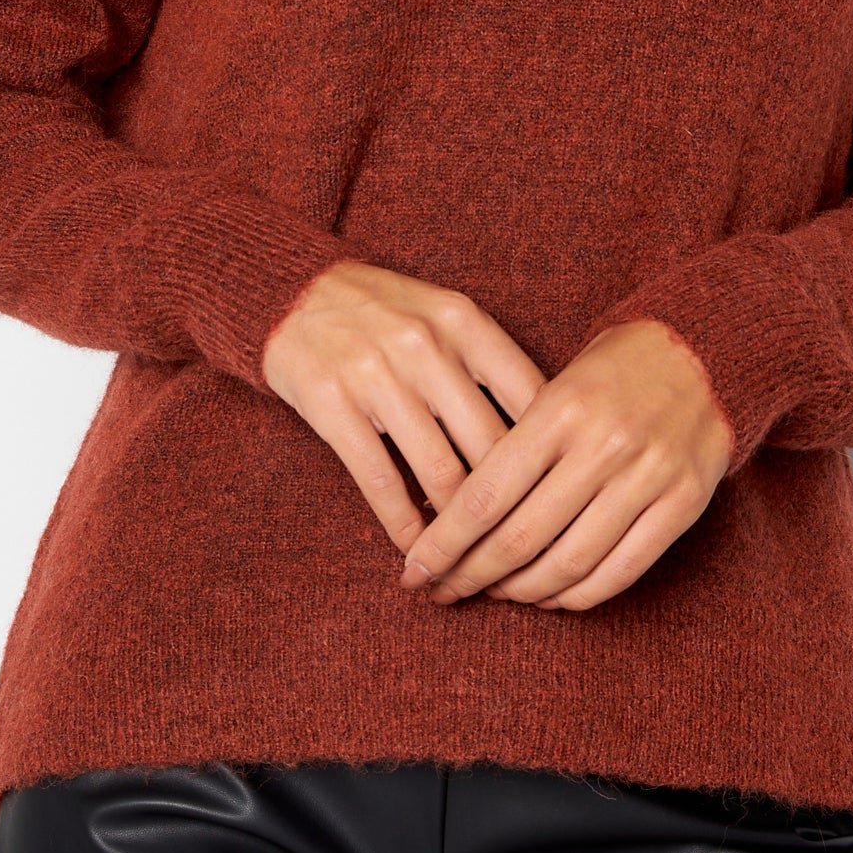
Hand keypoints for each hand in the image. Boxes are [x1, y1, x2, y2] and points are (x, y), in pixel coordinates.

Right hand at [261, 260, 547, 557]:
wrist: (291, 291)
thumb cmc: (384, 313)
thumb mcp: (445, 316)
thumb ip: (492, 365)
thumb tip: (547, 441)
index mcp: (464, 322)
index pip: (532, 400)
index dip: (552, 458)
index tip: (561, 501)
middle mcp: (427, 345)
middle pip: (491, 447)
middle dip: (512, 509)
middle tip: (523, 551)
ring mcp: (377, 374)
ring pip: (440, 473)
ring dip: (459, 530)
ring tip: (473, 560)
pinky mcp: (332, 404)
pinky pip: (381, 481)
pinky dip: (404, 526)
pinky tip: (418, 550)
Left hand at [397, 319, 734, 611]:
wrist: (708, 348)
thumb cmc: (616, 367)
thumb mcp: (557, 383)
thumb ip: (515, 443)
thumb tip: (454, 516)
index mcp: (561, 408)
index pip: (486, 495)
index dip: (444, 544)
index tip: (415, 570)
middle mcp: (605, 445)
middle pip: (521, 537)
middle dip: (472, 575)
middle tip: (444, 590)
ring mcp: (648, 477)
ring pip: (569, 563)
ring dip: (522, 591)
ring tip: (496, 593)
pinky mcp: (683, 503)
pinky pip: (621, 571)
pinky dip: (578, 596)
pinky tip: (550, 596)